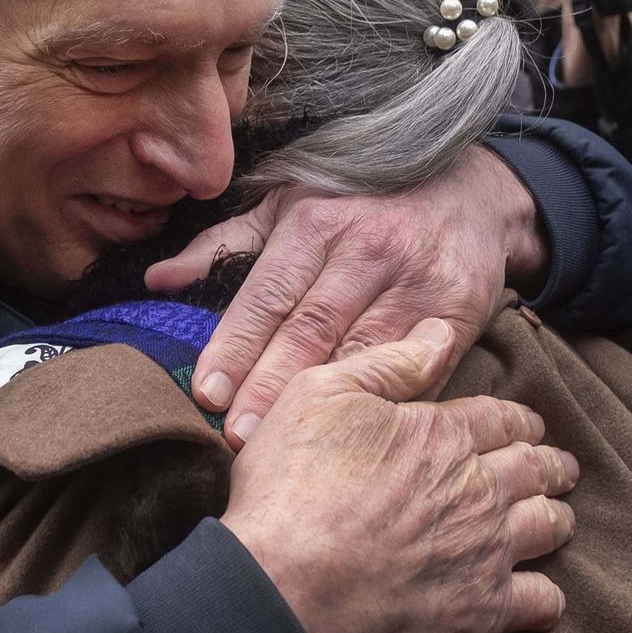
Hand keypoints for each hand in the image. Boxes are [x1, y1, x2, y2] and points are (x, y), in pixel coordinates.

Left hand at [145, 145, 546, 446]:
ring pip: (363, 352)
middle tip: (237, 433)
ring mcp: (416, 281)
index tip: (207, 391)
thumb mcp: (290, 203)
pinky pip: (417, 366)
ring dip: (323, 402)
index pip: (268, 293)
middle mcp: (367, 249)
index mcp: (317, 222)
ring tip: (286, 442)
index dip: (236, 344)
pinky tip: (358, 432)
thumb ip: (224, 246)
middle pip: (311, 328)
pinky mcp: (458, 310)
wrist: (472, 190)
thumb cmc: (362, 202)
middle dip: (271, 384)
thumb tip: (159, 280)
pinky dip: (386, 401)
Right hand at [223, 319, 577, 632]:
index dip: (518, 420)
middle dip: (551, 464)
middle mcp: (479, 489)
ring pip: (549, 528)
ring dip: (557, 519)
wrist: (289, 588)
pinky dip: (547, 596)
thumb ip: (387, 364)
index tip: (526, 426)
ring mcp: (486, 552)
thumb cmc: (292, 487)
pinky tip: (540, 594)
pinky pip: (542, 601)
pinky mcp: (483, 611)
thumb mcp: (319, 395)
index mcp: (443, 434)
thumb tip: (441, 331)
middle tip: (560, 468)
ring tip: (558, 519)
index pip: (502, 418)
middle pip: (536, 469)